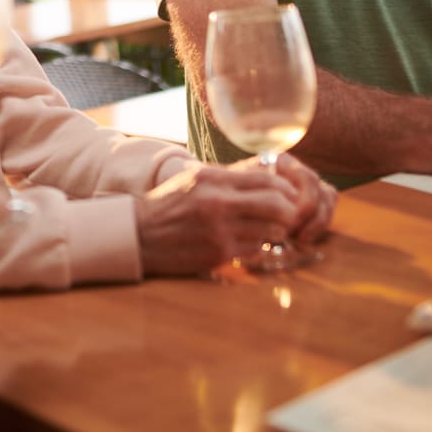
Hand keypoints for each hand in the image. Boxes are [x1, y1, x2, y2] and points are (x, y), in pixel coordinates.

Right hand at [134, 159, 330, 275]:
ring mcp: (220, 230)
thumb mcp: (195, 179)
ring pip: (270, 230)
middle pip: (276, 205)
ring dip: (276, 232)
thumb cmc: (170, 204)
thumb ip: (228, 178)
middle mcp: (218, 202)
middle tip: (289, 215)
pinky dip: (258, 246)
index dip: (286, 189)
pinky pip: (254, 249)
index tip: (290, 195)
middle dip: (289, 212)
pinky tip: (250, 242)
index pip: (266, 180)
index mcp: (213, 179)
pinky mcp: (219, 253)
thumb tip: (266, 177)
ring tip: (271, 230)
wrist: (140, 234)